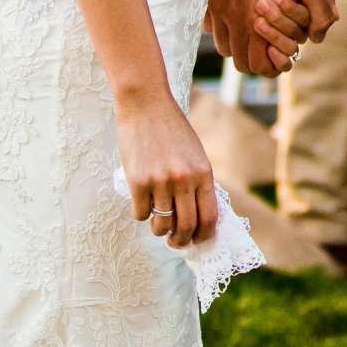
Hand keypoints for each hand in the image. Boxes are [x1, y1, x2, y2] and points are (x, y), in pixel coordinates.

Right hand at [117, 92, 218, 249]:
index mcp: (203, 173)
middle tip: (176, 242)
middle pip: (186, 227)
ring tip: (157, 222)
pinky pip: (140, 214)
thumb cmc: (171, 128)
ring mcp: (160, 182)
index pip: (209, 217)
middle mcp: (184, 180)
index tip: (198, 240)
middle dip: (181, 241)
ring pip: (161, 225)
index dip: (204, 235)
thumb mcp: (194, 153)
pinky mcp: (137, 182)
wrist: (146, 103)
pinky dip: (141, 214)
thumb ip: (197, 181)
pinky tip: (141, 202)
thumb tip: (198, 216)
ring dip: (159, 230)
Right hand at [211, 0, 333, 74]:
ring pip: (224, 46)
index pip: (256, 65)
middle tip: (272, 44)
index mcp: (255, 19)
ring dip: (241, 43)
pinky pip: (211, 25)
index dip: (272, 66)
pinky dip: (224, 27)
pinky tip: (240, 11)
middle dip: (257, 57)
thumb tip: (315, 38)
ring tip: (258, 28)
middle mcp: (232, 17)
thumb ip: (319, 14)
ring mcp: (216, 6)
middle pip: (239, 60)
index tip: (281, 54)